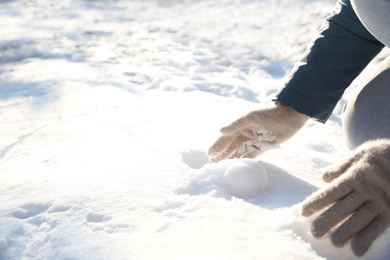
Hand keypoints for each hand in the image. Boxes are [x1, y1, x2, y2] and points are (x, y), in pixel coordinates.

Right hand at [207, 103, 307, 161]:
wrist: (289, 113)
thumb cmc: (269, 112)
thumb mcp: (250, 117)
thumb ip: (235, 125)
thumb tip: (220, 131)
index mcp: (240, 125)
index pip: (226, 137)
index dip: (217, 145)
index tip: (209, 153)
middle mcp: (245, 133)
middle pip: (231, 146)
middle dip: (222, 154)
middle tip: (213, 163)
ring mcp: (254, 140)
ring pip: (240, 152)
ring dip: (231, 158)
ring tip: (223, 166)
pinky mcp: (264, 147)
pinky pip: (252, 155)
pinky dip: (245, 160)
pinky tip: (238, 166)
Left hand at [301, 139, 389, 255]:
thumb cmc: (380, 155)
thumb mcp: (359, 155)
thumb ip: (341, 167)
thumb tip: (324, 177)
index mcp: (355, 176)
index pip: (332, 192)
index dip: (316, 202)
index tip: (303, 212)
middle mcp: (366, 190)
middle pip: (342, 208)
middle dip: (327, 221)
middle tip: (314, 232)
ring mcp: (379, 202)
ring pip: (359, 219)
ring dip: (346, 232)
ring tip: (333, 242)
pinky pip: (378, 227)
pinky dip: (367, 239)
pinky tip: (357, 250)